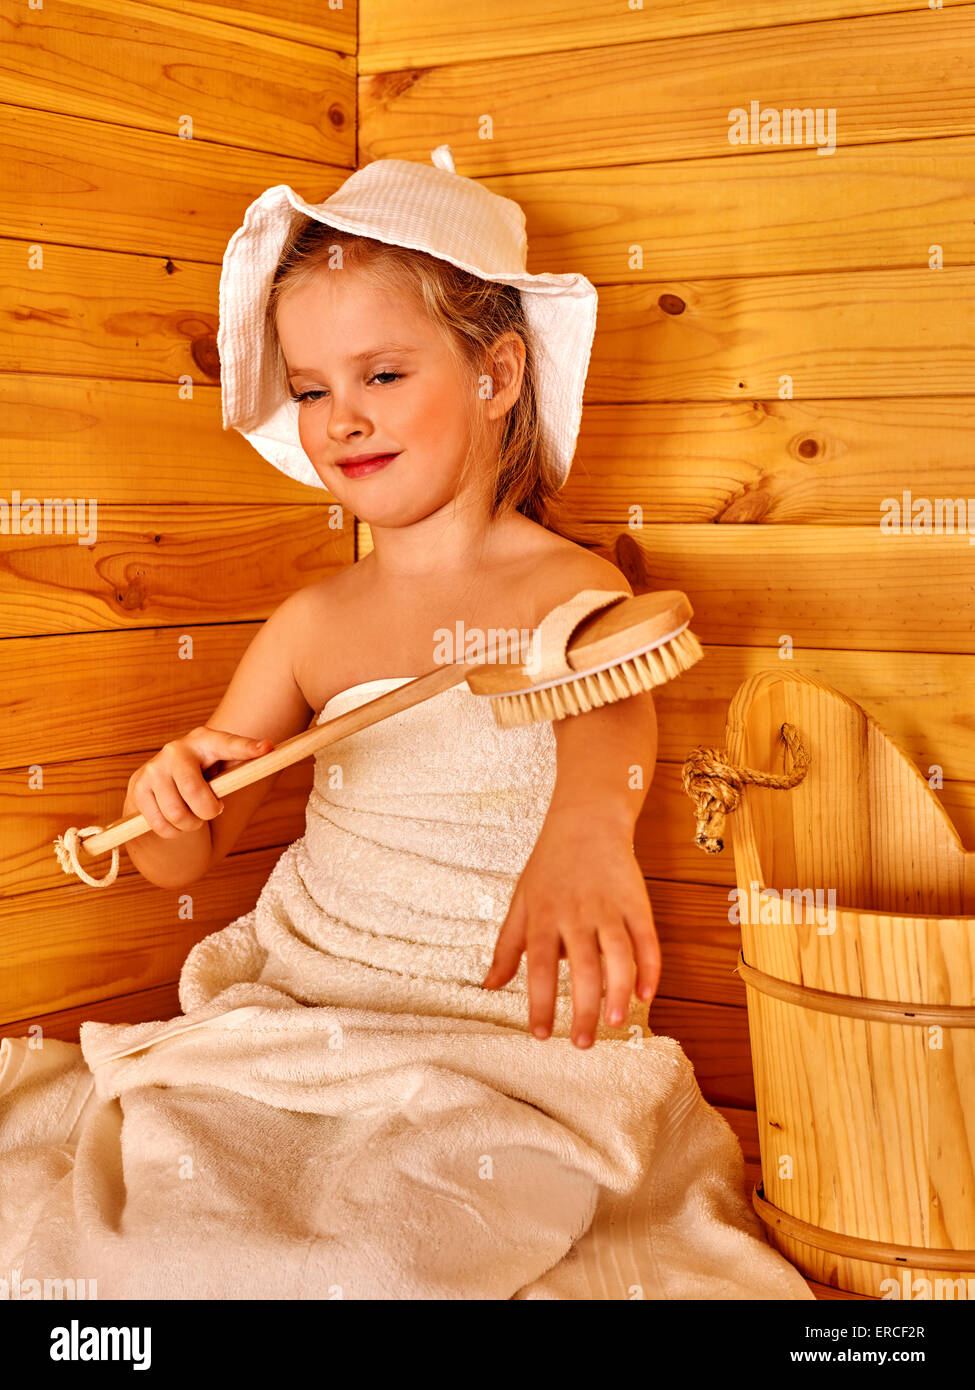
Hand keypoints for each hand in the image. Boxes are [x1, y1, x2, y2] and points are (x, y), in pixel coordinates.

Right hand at [123, 726, 273, 838]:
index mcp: (205, 741)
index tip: (267, 748)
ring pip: (177, 814)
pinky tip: (173, 819)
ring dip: (190, 824)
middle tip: (212, 811)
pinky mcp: (137, 787)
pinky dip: (172, 831)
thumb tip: (267, 753)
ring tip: (191, 815)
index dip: (246, 748)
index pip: (227, 744)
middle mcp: (176, 750)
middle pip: (196, 792)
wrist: (164, 787)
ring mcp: (153, 767)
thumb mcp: (221, 772)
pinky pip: (160, 824)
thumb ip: (239, 769)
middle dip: (208, 811)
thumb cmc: (203, 779)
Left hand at [481, 807, 660, 1047]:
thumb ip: (506, 947)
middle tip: (581, 1043)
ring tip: (613, 1023)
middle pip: (581, 968)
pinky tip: (645, 994)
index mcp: (543, 916)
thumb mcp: (520, 902)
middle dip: (581, 1009)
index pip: (538, 966)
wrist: (586, 821)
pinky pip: (646, 939)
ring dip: (617, 992)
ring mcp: (609, 907)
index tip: (540, 1034)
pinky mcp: (636, 901)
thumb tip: (489, 987)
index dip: (539, 1002)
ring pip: (618, 956)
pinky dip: (650, 968)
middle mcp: (576, 913)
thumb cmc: (548, 866)